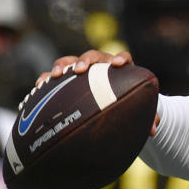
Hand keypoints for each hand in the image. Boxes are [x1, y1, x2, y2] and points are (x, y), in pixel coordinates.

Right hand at [37, 50, 159, 134]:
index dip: (121, 57)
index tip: (119, 63)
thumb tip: (153, 131)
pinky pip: (53, 78)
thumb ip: (148, 116)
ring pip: (69, 61)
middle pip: (93, 56)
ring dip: (61, 66)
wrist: (115, 101)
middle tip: (79, 70)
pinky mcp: (67, 79)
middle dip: (85, 60)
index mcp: (121, 69)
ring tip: (52, 76)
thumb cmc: (130, 103)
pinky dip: (44, 83)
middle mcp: (101, 66)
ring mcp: (82, 71)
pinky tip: (35, 92)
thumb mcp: (139, 109)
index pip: (123, 57)